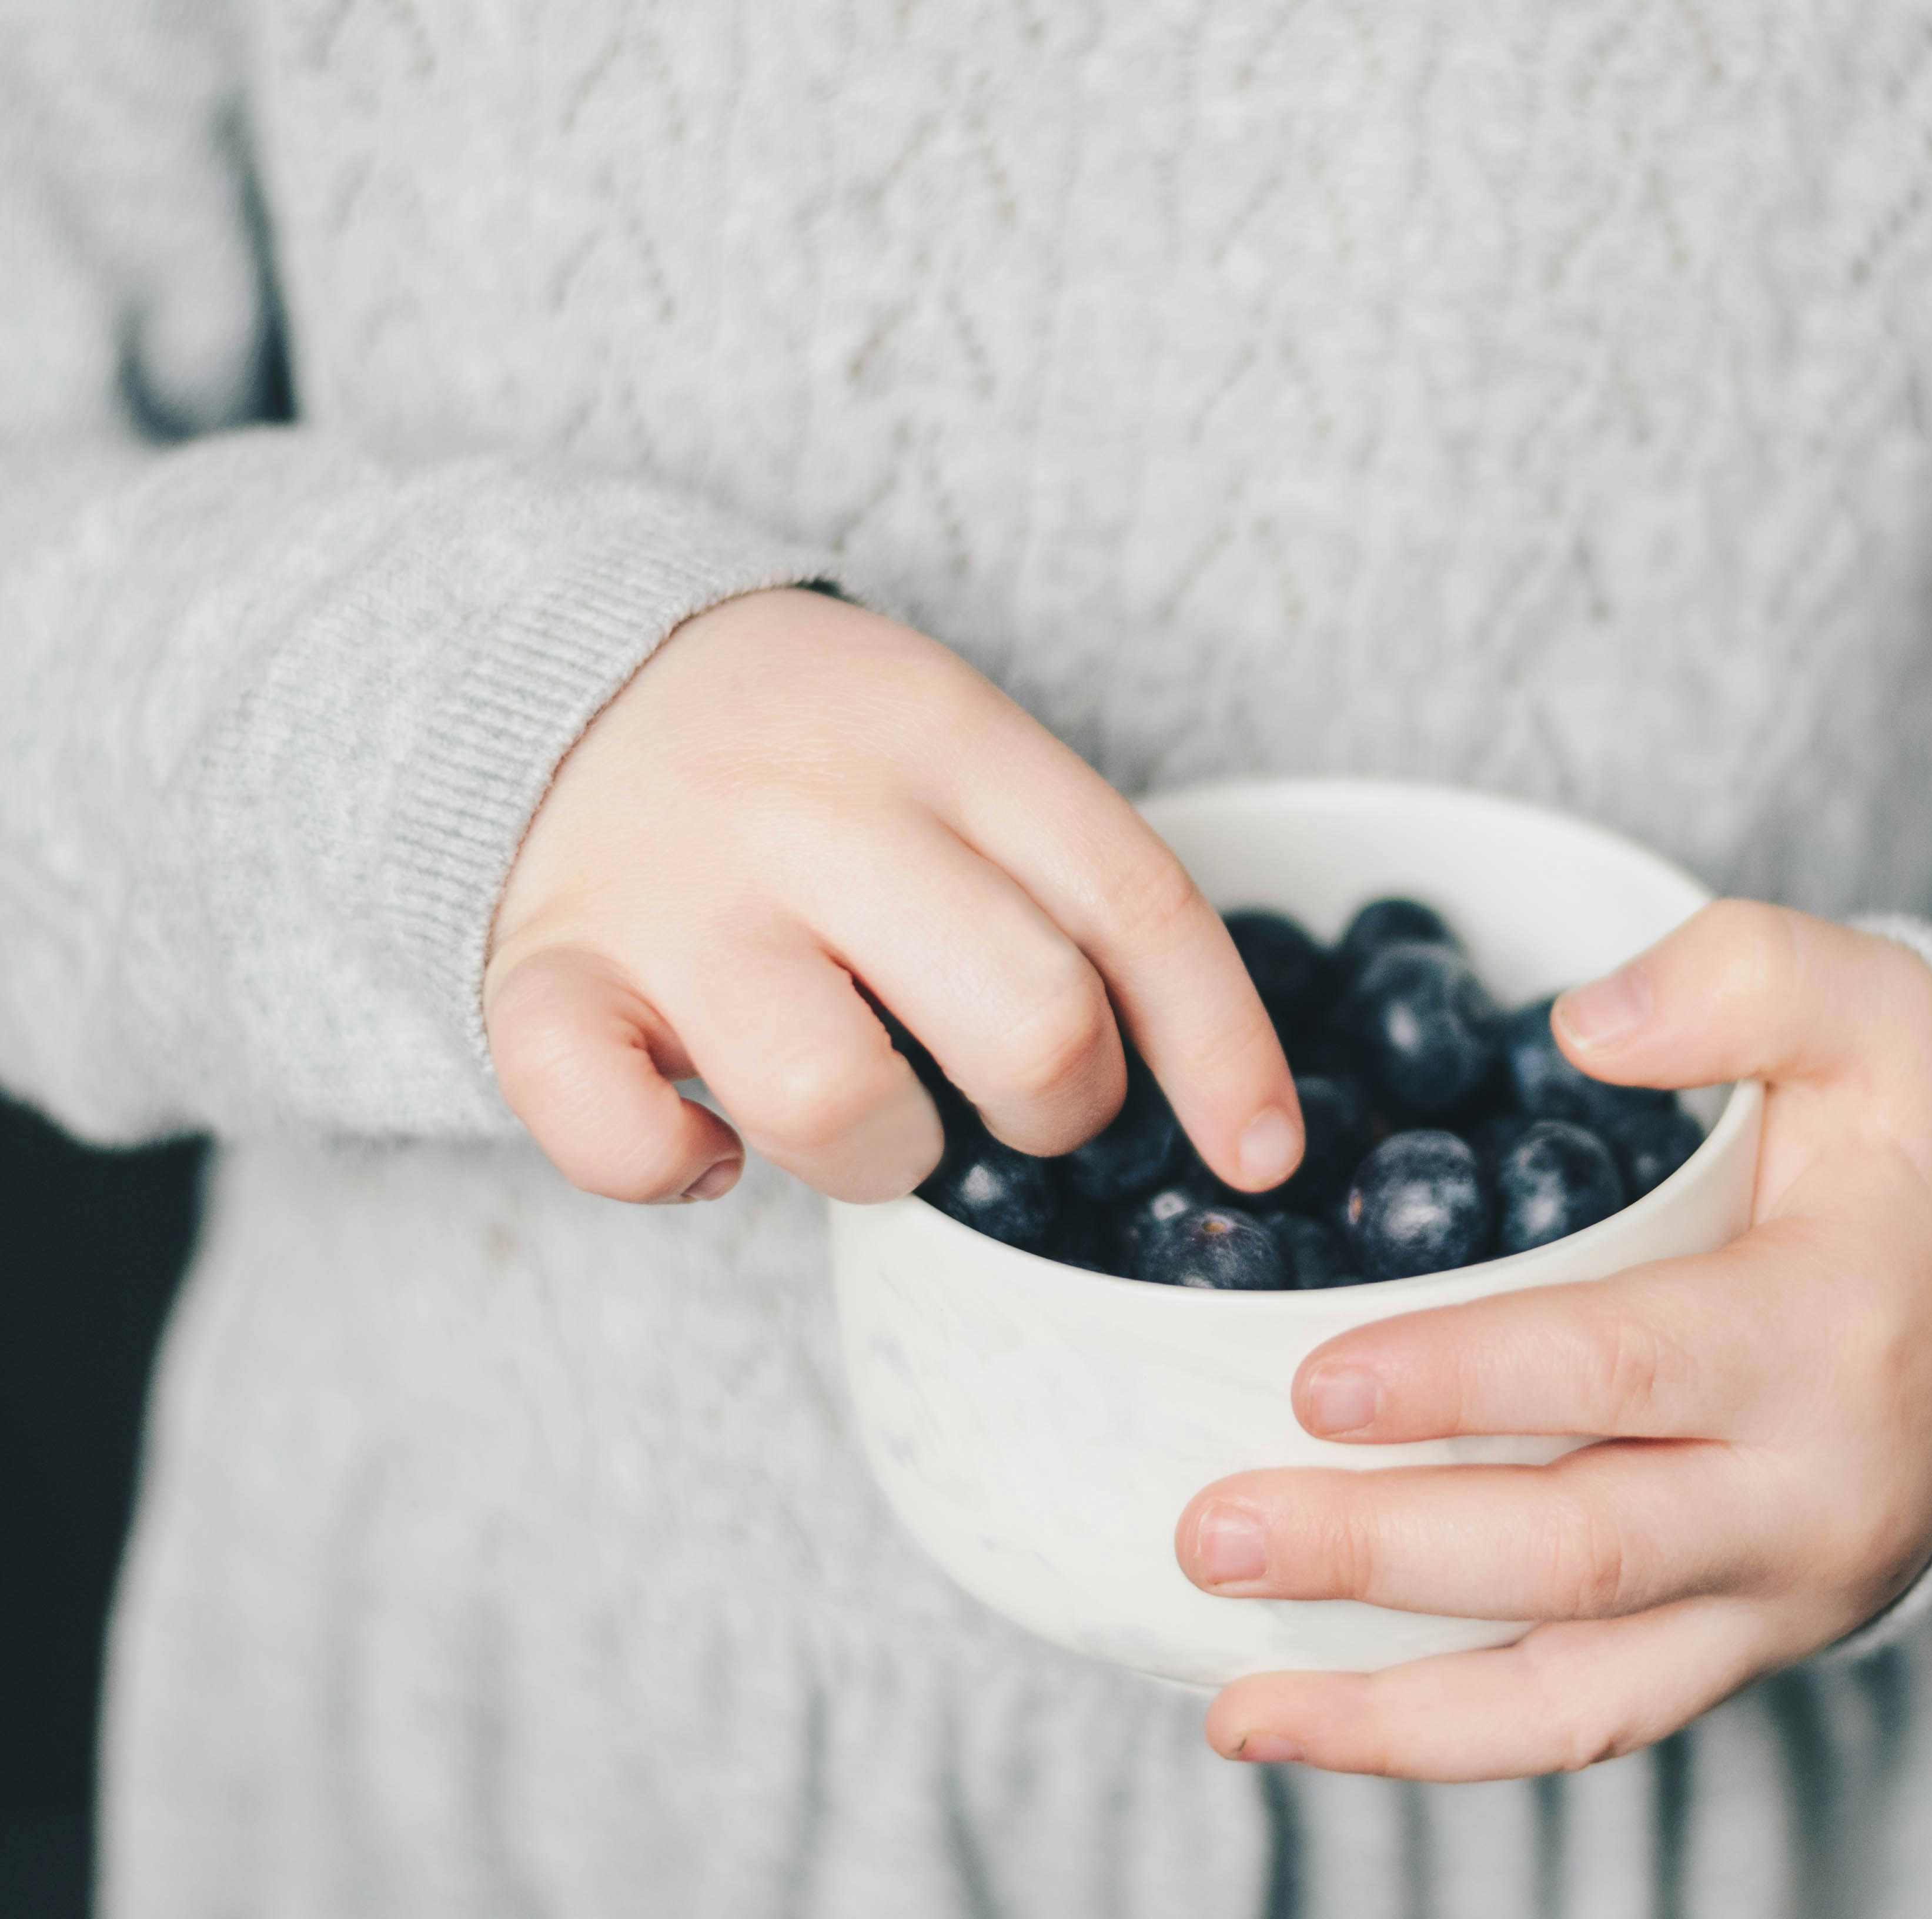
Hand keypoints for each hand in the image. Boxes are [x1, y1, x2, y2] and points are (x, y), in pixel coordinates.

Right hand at [484, 588, 1300, 1203]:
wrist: (565, 664)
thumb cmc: (818, 758)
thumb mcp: (960, 751)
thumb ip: (1067, 882)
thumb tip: (1228, 1106)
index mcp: (947, 735)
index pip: (1136, 905)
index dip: (1223, 1052)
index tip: (1261, 1153)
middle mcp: (816, 807)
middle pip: (1028, 1023)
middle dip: (1058, 1108)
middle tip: (1016, 1094)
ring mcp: (671, 893)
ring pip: (838, 1104)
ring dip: (886, 1161)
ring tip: (869, 1116)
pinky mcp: (542, 974)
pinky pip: (614, 1132)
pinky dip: (671, 1169)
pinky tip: (709, 1146)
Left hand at [1177, 902, 1931, 1779]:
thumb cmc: (1925, 1149)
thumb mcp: (1878, 1012)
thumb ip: (1742, 977)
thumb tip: (1579, 1029)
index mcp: (1830, 1333)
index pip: (1622, 1371)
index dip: (1464, 1382)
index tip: (1309, 1382)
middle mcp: (1812, 1495)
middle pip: (1576, 1553)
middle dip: (1381, 1555)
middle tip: (1210, 1532)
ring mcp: (1781, 1596)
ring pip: (1577, 1694)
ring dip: (1393, 1713)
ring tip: (1231, 1705)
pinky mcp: (1746, 1647)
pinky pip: (1592, 1724)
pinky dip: (1448, 1745)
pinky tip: (1308, 1722)